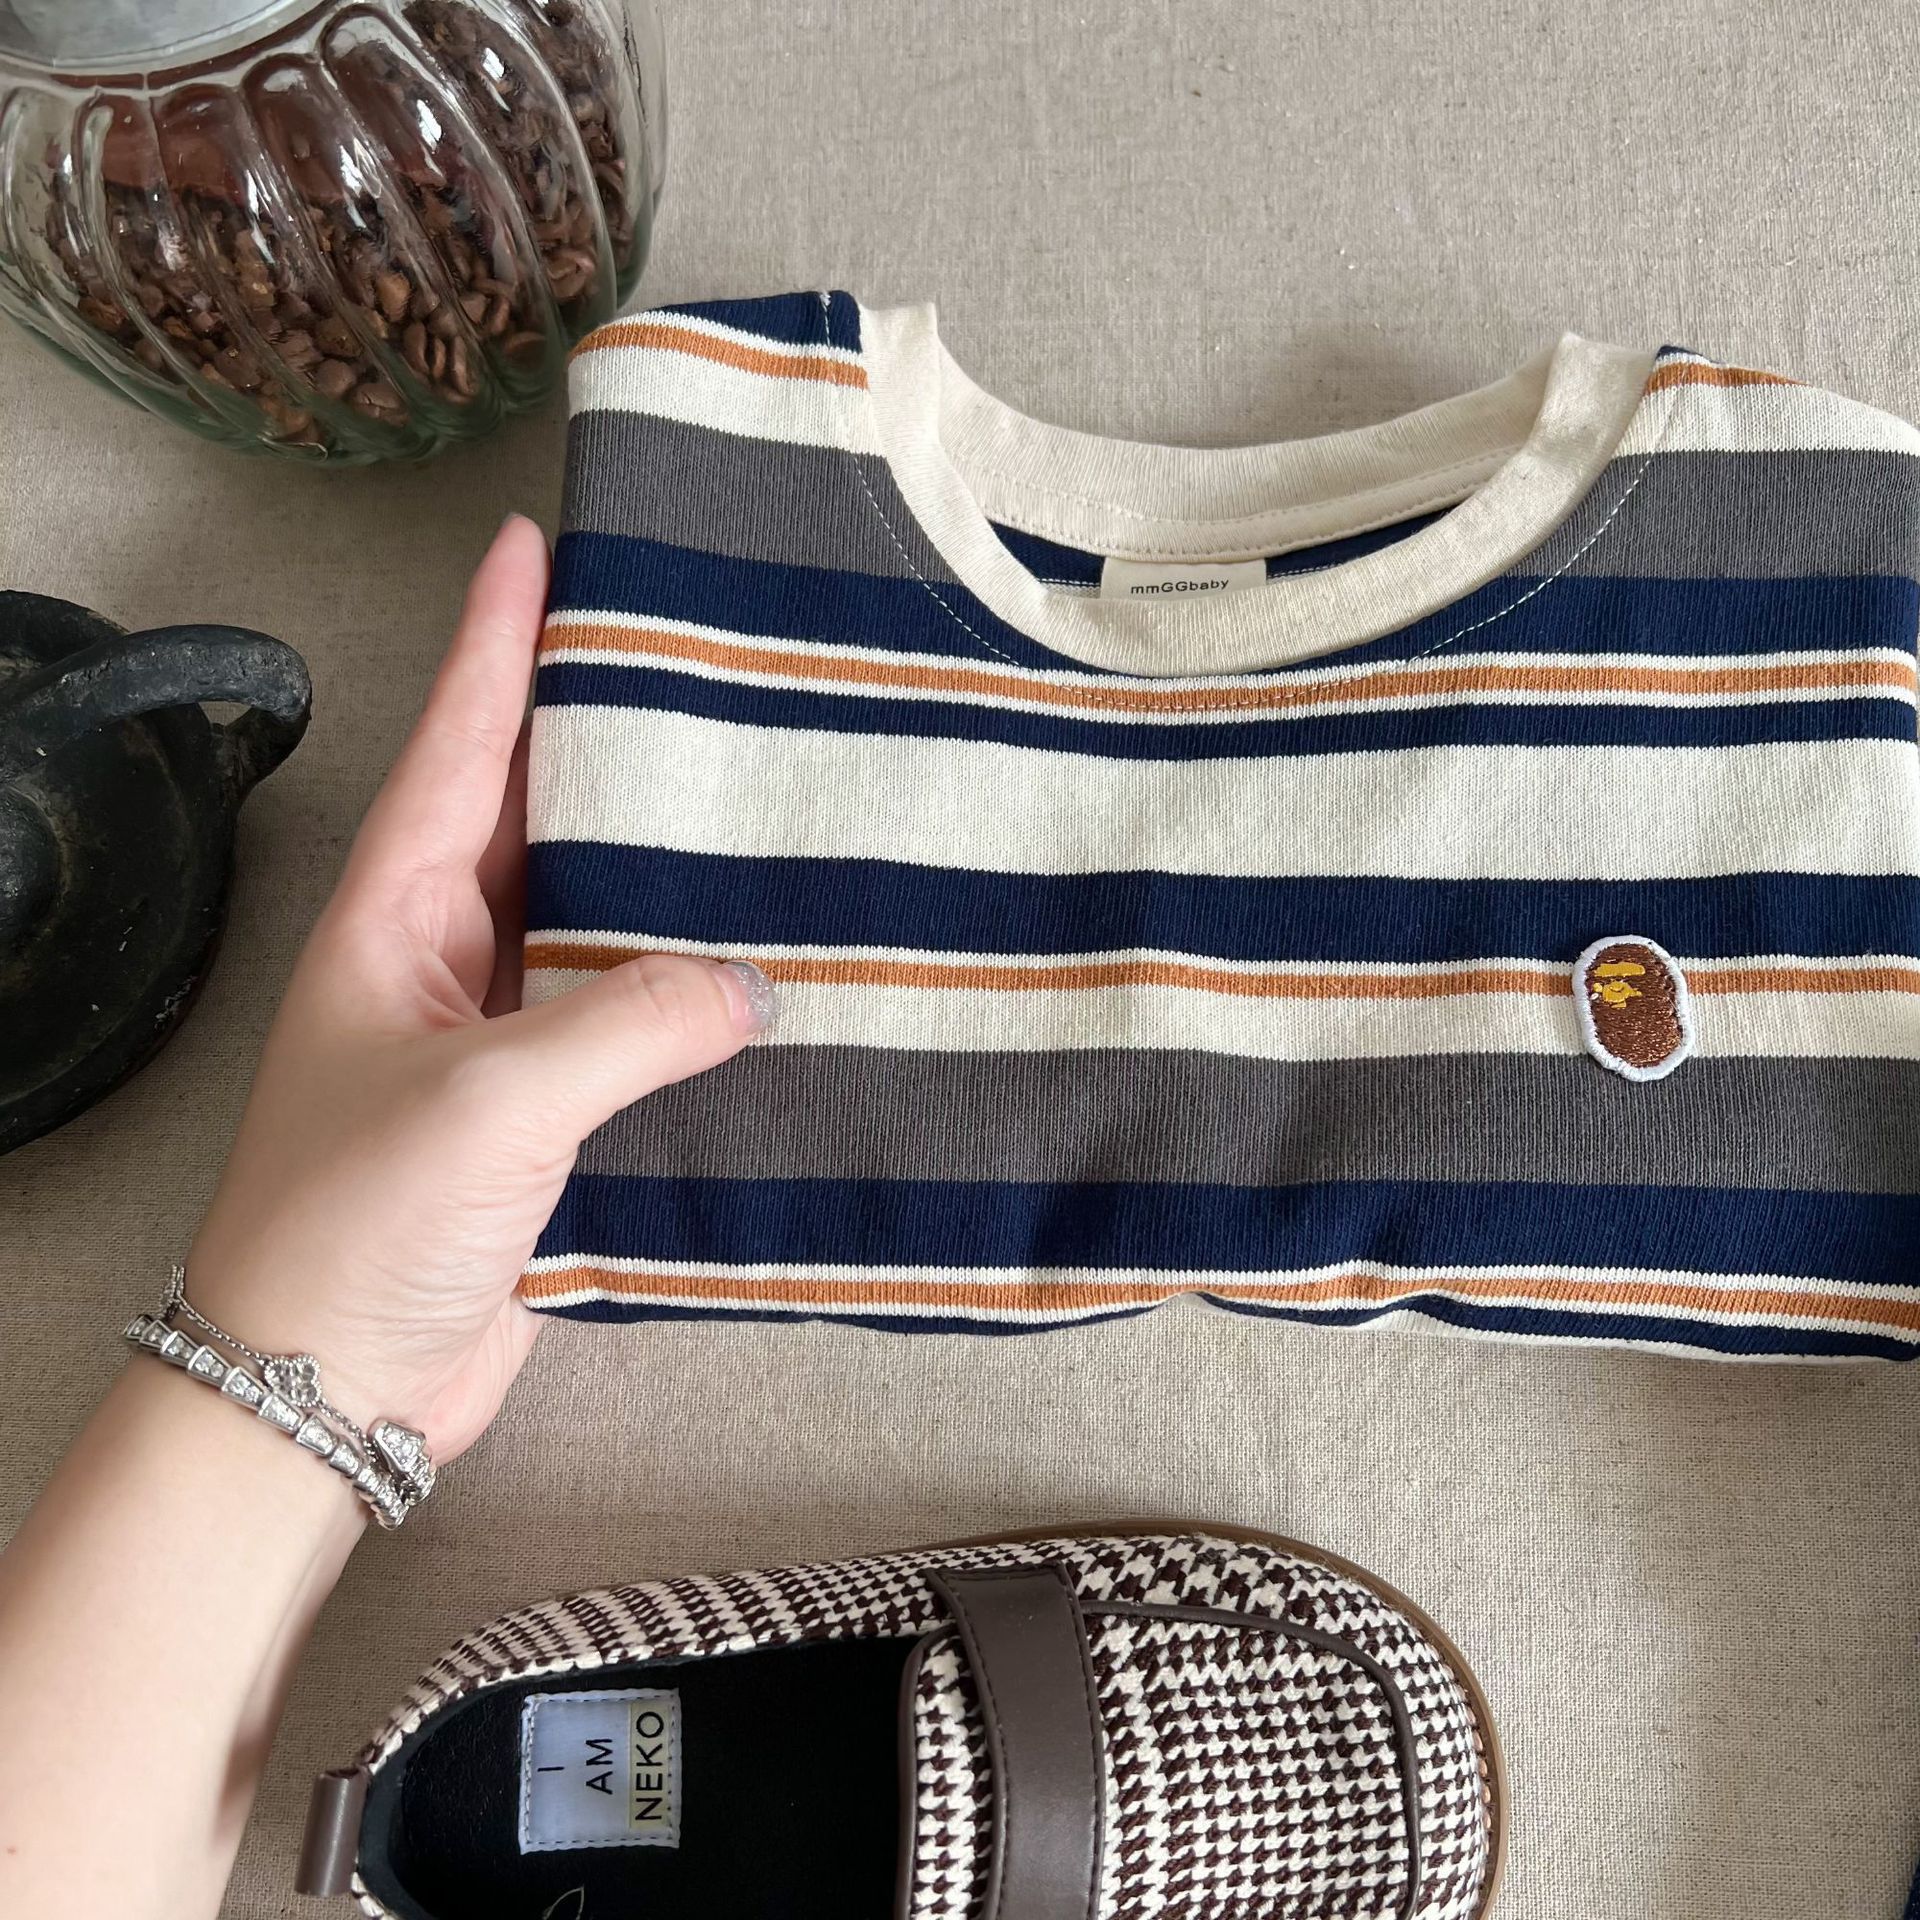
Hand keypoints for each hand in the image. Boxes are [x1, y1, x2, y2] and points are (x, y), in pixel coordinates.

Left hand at [185, 516, 771, 1464]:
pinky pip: (634, 1019)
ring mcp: (501, 1036)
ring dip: (665, 860)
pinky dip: (695, 989)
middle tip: (694, 644)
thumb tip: (753, 986)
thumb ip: (627, 1024)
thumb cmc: (358, 1224)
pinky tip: (766, 961)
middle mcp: (447, 958)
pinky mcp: (553, 1114)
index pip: (460, 746)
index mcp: (396, 919)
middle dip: (605, 728)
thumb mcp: (489, 1099)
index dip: (499, 640)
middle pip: (539, 811)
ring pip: (598, 913)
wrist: (328, 1392)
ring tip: (758, 782)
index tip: (537, 539)